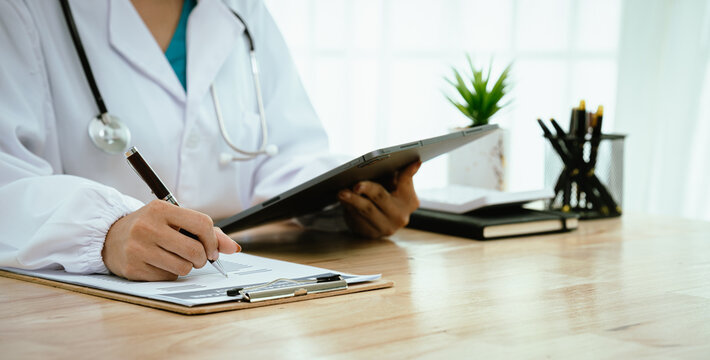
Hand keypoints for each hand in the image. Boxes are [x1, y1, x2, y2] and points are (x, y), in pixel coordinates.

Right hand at [102, 200, 239, 280]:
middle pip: (195, 250)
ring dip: (187, 267)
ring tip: (176, 258)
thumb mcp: (175, 220)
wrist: (111, 237)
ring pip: (183, 268)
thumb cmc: (151, 227)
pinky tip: (160, 264)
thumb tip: (233, 248)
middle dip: (202, 258)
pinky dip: (170, 274)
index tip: (212, 249)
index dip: (213, 240)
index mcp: (160, 208)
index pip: (202, 223)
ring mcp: (138, 248)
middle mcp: (148, 226)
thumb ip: (206, 231)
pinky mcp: (133, 268)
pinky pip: (168, 278)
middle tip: (197, 257)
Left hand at [338, 161, 421, 237]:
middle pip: (381, 197)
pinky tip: (343, 201)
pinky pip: (358, 219)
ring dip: (352, 199)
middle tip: (354, 185)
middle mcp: (400, 217)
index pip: (402, 184)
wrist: (381, 219)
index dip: (396, 176)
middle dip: (366, 189)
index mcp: (410, 201)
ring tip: (341, 192)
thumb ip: (404, 174)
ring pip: (366, 210)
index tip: (383, 173)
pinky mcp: (371, 234)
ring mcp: (386, 228)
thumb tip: (416, 163)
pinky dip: (349, 208)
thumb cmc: (389, 194)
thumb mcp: (397, 184)